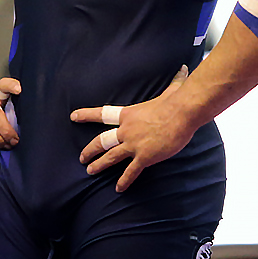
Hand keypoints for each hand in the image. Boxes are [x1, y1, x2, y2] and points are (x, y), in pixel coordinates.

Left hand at [72, 66, 193, 191]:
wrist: (181, 113)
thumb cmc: (175, 101)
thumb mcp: (170, 90)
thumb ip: (174, 82)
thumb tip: (184, 69)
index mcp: (129, 115)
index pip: (102, 114)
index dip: (86, 115)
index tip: (73, 116)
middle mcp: (127, 131)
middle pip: (102, 141)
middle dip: (90, 150)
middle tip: (82, 158)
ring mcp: (134, 145)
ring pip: (110, 158)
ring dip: (99, 165)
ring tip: (90, 171)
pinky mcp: (144, 157)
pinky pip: (131, 172)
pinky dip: (124, 181)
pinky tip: (119, 188)